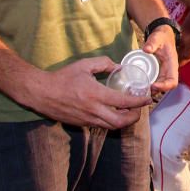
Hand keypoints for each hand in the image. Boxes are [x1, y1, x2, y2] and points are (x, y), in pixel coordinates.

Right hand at [22, 57, 150, 128]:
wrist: (41, 93)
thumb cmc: (63, 77)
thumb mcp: (84, 65)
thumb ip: (103, 64)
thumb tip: (119, 67)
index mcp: (96, 95)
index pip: (123, 102)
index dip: (139, 102)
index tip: (147, 98)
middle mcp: (93, 110)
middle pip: (120, 121)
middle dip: (134, 117)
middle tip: (139, 109)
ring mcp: (87, 119)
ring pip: (111, 126)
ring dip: (124, 121)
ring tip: (129, 111)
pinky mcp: (81, 124)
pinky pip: (101, 126)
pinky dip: (111, 122)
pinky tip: (113, 113)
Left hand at [142, 27, 179, 94]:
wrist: (162, 35)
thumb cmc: (161, 36)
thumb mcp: (157, 37)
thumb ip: (152, 42)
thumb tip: (146, 49)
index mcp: (172, 64)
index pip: (173, 81)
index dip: (164, 86)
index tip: (153, 86)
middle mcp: (170, 70)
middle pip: (167, 86)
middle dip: (156, 91)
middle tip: (142, 91)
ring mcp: (165, 72)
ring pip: (161, 85)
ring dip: (152, 90)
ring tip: (140, 91)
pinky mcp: (159, 72)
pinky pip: (156, 82)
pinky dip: (150, 86)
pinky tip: (139, 86)